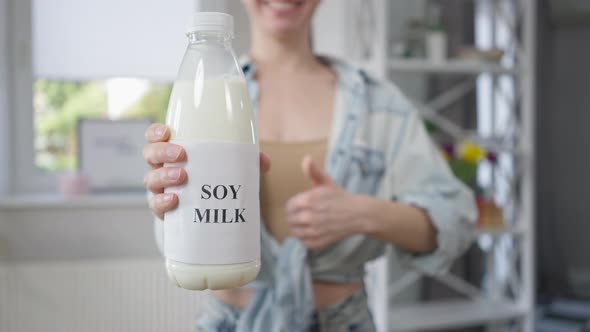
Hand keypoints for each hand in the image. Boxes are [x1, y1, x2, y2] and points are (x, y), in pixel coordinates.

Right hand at [143, 124, 270, 219]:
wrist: (211, 214)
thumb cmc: (216, 180)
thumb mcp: (230, 167)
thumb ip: (247, 160)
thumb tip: (263, 161)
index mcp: (175, 151)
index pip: (156, 136)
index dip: (156, 132)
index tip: (167, 132)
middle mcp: (163, 167)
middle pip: (150, 154)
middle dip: (162, 152)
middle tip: (181, 154)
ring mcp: (161, 189)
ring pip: (150, 179)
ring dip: (163, 176)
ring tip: (182, 177)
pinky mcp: (165, 210)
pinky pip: (156, 205)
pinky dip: (162, 202)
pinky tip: (175, 200)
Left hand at [286, 156, 363, 249]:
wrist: (358, 214)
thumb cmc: (340, 197)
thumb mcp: (326, 182)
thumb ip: (313, 171)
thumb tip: (306, 159)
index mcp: (308, 200)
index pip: (289, 206)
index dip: (292, 206)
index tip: (298, 206)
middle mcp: (310, 216)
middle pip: (290, 219)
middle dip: (294, 216)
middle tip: (301, 215)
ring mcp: (314, 230)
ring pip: (295, 232)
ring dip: (297, 228)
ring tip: (304, 223)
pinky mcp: (319, 242)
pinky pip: (303, 242)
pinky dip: (304, 238)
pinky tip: (310, 231)